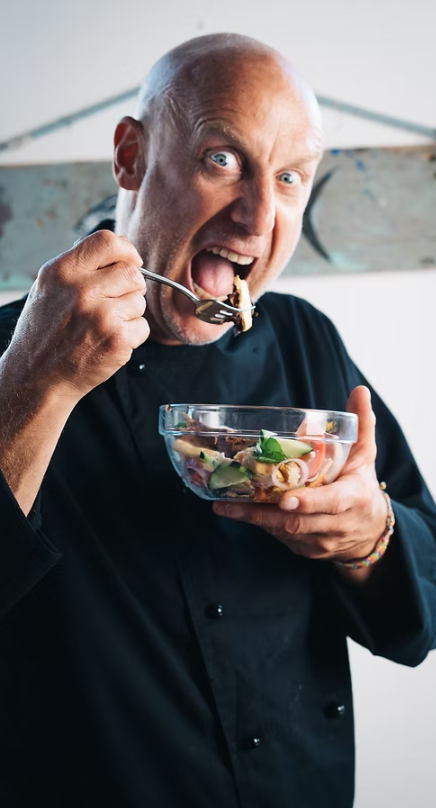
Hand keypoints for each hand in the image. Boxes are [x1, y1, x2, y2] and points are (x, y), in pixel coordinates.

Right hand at [7, 230, 148, 402]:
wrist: (37, 377)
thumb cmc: (45, 332)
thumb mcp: (49, 288)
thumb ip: (81, 266)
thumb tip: (122, 248)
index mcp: (63, 271)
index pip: (108, 241)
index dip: (126, 250)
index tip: (131, 261)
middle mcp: (81, 290)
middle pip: (132, 273)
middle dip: (130, 288)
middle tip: (113, 305)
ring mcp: (101, 315)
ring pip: (140, 301)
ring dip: (129, 314)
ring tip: (104, 327)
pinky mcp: (116, 339)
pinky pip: (143, 326)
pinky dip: (132, 336)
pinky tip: (109, 342)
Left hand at [213, 386, 387, 563]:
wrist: (369, 532)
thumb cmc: (361, 486)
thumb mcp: (365, 456)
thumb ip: (362, 424)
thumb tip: (359, 391)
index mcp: (352, 498)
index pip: (331, 503)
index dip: (308, 502)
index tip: (285, 499)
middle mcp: (336, 525)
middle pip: (297, 522)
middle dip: (262, 514)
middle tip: (230, 503)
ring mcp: (320, 542)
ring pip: (284, 532)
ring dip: (254, 519)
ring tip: (226, 505)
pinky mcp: (306, 551)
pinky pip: (281, 538)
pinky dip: (261, 525)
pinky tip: (239, 512)